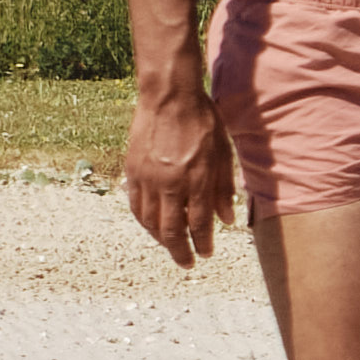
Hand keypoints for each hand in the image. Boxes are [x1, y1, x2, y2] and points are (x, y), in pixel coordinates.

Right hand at [121, 71, 231, 266]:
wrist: (169, 96)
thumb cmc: (204, 121)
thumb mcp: (225, 153)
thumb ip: (224, 188)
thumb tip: (227, 220)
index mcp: (197, 180)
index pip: (199, 224)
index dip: (203, 243)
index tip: (207, 254)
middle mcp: (170, 184)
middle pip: (171, 230)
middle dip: (180, 251)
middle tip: (187, 263)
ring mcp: (147, 178)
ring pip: (150, 221)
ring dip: (160, 239)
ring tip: (171, 246)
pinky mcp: (132, 171)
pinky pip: (135, 205)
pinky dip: (144, 221)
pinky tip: (151, 226)